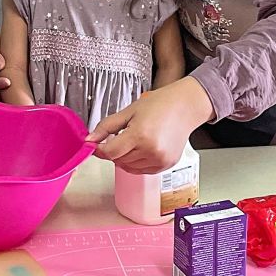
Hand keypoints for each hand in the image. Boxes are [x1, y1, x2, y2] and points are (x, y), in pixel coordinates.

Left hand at [87, 78, 214, 173]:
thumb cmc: (160, 105)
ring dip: (125, 157)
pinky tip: (143, 147)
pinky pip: (142, 170)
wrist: (185, 107)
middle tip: (121, 135)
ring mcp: (160, 160)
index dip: (99, 150)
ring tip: (135, 139)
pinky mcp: (166, 165)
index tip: (95, 145)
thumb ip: (106, 126)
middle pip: (118, 160)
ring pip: (129, 167)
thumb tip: (90, 139)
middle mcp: (151, 150)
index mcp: (140, 135)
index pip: (110, 152)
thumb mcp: (128, 111)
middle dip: (114, 150)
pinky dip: (136, 162)